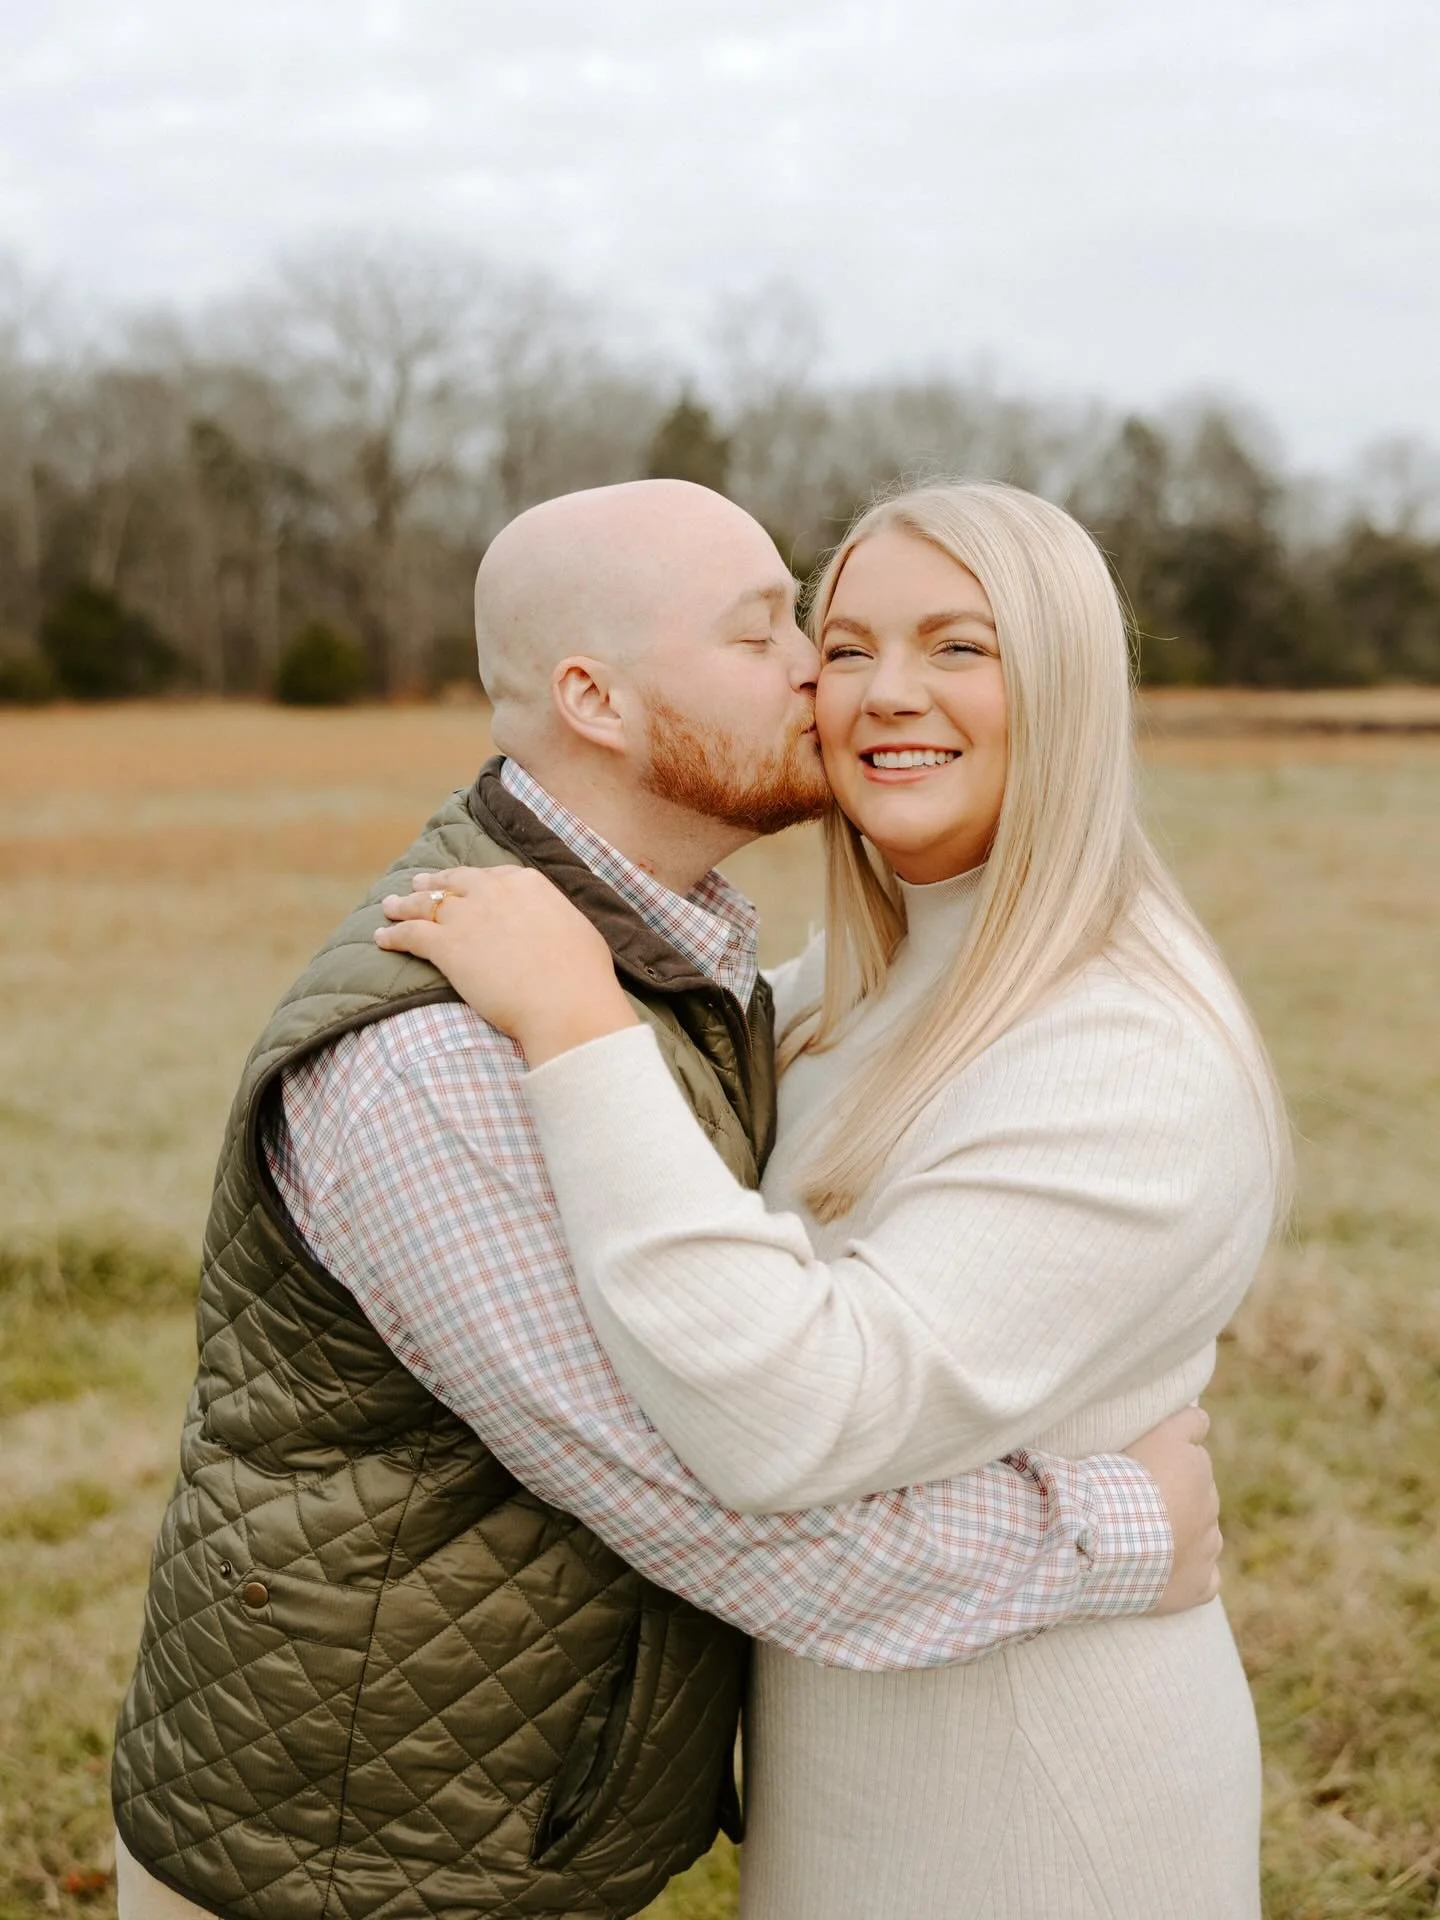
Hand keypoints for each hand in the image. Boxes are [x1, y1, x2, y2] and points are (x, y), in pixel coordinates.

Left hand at [374, 866, 639, 1062]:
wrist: (564, 1001)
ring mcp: (467, 916)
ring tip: (390, 905)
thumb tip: (552, 928)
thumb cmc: (582, 976)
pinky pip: (410, 934)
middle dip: (434, 883)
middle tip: (418, 884)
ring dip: (404, 903)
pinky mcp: (446, 945)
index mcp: (528, 884)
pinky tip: (381, 938)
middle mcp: (493, 891)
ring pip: (425, 903)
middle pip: (454, 882)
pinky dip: (392, 934)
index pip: (493, 875)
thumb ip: (554, 921)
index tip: (465, 885)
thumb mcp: (577, 932)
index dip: (475, 881)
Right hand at [1124, 1405, 1222, 1614]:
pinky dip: (1190, 1574)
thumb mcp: (1136, 1435)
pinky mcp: (1202, 1581)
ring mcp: (1208, 1543)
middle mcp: (1208, 1497)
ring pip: (1203, 1531)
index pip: (1195, 1429)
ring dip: (1182, 1533)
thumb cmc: (1110, 1484)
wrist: (1107, 1542)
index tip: (1154, 1447)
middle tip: (1133, 1499)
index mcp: (1192, 1458)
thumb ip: (1170, 1422)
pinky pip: (1206, 1576)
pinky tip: (1165, 1573)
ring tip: (1141, 1539)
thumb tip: (1192, 1414)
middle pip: (1196, 1486)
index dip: (1172, 1438)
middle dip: (1174, 1491)